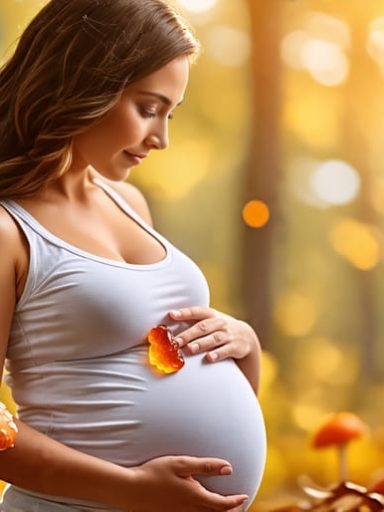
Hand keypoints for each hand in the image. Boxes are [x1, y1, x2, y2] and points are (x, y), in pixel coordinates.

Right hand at [126, 455, 248, 511]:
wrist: (131, 489)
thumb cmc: (156, 473)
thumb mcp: (182, 464)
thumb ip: (206, 466)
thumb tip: (229, 469)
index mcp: (195, 497)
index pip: (223, 504)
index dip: (236, 502)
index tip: (244, 496)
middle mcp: (190, 511)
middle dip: (229, 511)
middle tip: (238, 505)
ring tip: (223, 509)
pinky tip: (200, 509)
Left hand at [169, 307, 258, 362]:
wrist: (245, 336)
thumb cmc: (219, 328)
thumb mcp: (210, 321)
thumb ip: (193, 323)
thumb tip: (168, 328)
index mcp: (212, 315)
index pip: (197, 312)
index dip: (184, 313)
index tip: (171, 314)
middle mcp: (220, 323)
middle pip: (203, 327)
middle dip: (188, 334)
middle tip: (175, 342)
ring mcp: (228, 335)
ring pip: (214, 338)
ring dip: (201, 344)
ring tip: (189, 349)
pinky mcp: (236, 347)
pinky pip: (226, 350)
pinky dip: (217, 354)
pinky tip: (209, 358)